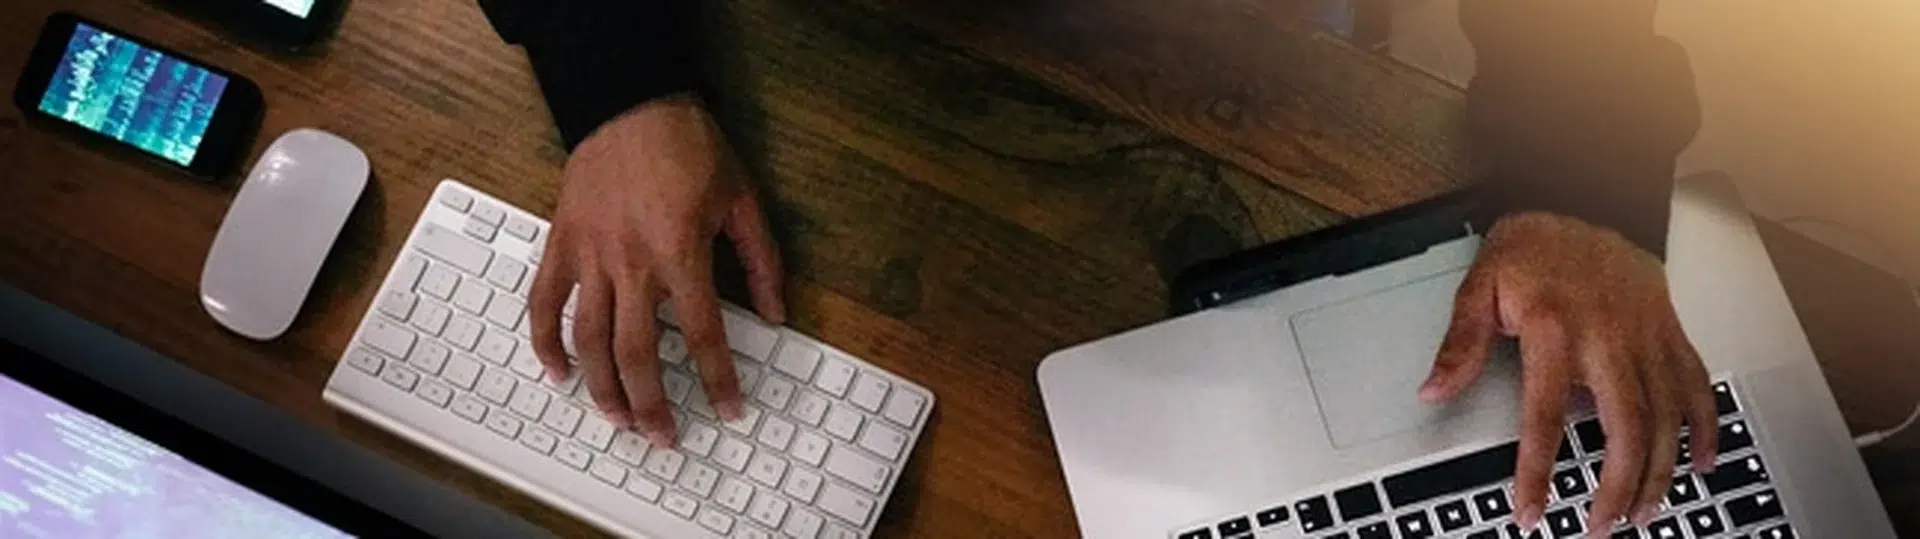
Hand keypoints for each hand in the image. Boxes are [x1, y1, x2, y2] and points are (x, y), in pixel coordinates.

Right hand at [528, 95, 784, 447]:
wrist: (630, 99)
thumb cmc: (689, 146)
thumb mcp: (742, 198)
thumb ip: (761, 261)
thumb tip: (777, 312)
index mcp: (679, 253)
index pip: (703, 335)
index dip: (718, 380)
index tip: (729, 409)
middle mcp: (630, 262)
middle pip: (638, 353)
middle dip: (652, 405)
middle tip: (665, 437)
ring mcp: (589, 255)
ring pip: (588, 339)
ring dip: (602, 388)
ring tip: (618, 420)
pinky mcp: (561, 242)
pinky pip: (544, 302)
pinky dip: (546, 342)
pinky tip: (559, 373)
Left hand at [1418, 212, 1716, 534]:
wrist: (1585, 200)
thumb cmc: (1532, 247)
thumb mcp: (1479, 284)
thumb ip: (1460, 343)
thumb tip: (1433, 390)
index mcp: (1554, 330)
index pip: (1544, 416)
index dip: (1538, 471)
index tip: (1531, 513)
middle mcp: (1607, 337)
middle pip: (1625, 428)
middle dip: (1617, 487)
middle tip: (1601, 527)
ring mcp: (1647, 336)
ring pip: (1667, 417)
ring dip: (1658, 472)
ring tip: (1643, 513)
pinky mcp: (1672, 332)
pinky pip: (1697, 385)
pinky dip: (1703, 429)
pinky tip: (1699, 464)